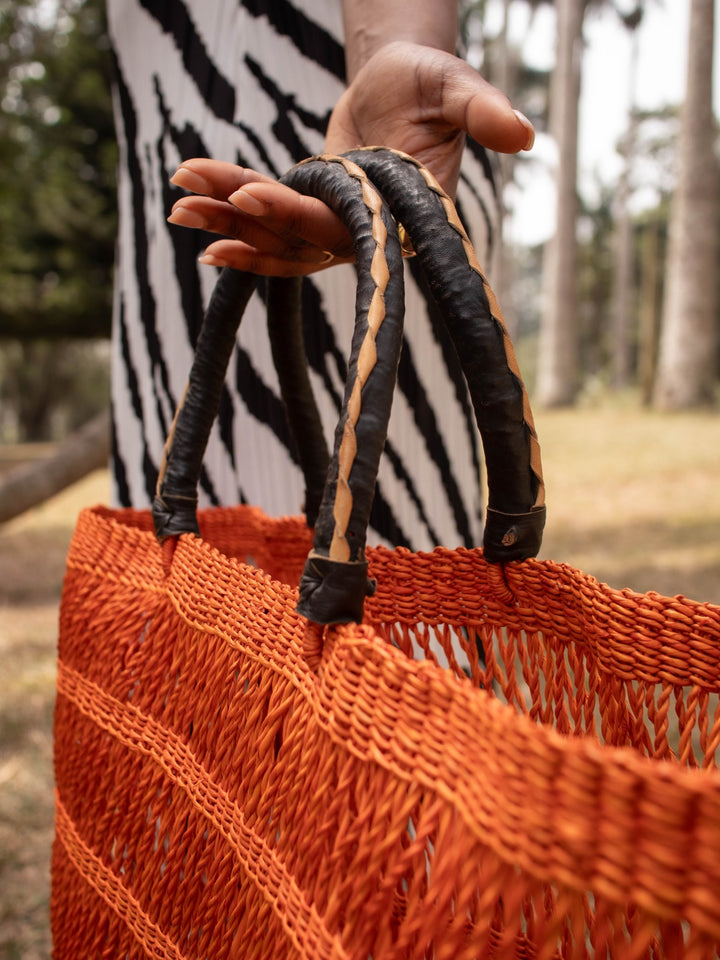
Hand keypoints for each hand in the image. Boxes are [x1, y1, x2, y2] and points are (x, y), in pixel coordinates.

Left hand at [168, 42, 533, 275]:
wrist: (405, 81)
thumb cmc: (432, 82)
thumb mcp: (456, 87)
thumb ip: (482, 111)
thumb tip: (523, 133)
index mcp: (405, 212)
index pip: (349, 225)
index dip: (301, 216)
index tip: (256, 196)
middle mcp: (371, 233)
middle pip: (300, 237)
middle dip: (245, 219)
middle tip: (190, 198)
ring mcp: (341, 228)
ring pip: (278, 239)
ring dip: (227, 223)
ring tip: (177, 202)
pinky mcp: (315, 214)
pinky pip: (272, 228)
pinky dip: (236, 224)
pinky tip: (194, 212)